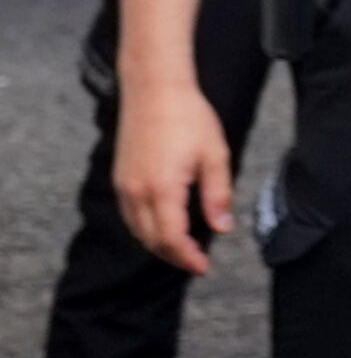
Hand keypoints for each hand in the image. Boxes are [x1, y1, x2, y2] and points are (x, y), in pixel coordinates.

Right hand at [109, 79, 234, 278]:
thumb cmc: (189, 118)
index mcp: (162, 189)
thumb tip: (223, 228)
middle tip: (196, 262)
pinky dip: (145, 228)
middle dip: (174, 256)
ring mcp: (124, 186)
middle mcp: (137, 192)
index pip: (171, 238)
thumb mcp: (215, 155)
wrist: (154, 90)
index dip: (187, 258)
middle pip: (151, 240)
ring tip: (183, 249)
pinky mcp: (120, 178)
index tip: (203, 267)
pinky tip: (163, 226)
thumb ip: (218, 195)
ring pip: (137, 230)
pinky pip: (130, 215)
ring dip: (158, 244)